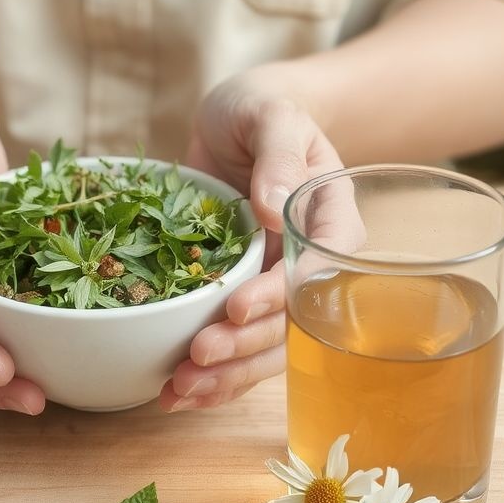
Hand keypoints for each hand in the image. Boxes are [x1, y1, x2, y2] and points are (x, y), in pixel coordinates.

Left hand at [162, 65, 344, 411]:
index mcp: (330, 223)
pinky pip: (232, 342)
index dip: (279, 295)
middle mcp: (308, 266)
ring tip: (178, 392)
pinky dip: (207, 373)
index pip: (316, 271)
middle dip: (243, 347)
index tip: (237, 306)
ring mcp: (272, 286)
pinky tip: (173, 394)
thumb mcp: (273, 113)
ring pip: (261, 347)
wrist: (239, 118)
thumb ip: (279, 154)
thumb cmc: (265, 107)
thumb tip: (273, 208)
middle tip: (195, 359)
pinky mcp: (238, 295)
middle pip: (289, 323)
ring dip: (224, 375)